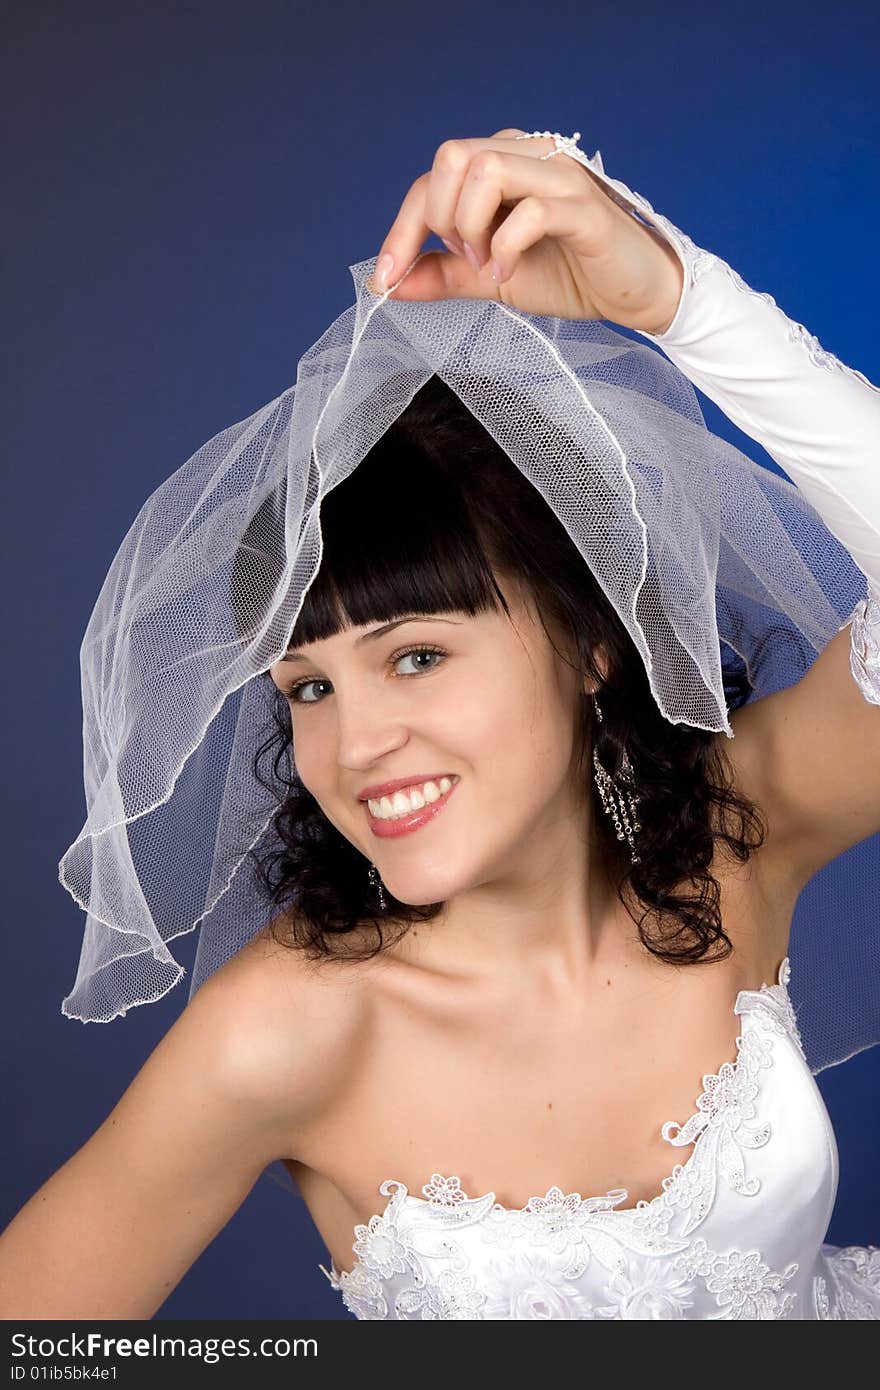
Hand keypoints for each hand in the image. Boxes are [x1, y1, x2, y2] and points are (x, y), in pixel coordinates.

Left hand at [367, 128, 683, 334]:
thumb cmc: (570, 274)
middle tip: (466, 260)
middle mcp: (529, 156)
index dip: (402, 228)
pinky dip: (505, 248)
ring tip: (489, 265)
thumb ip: (443, 273)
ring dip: (471, 226)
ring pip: (486, 169)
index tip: (387, 277)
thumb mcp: (491, 276)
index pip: (434, 177)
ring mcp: (558, 177)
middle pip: (452, 156)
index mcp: (504, 163)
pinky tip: (509, 274)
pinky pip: (528, 212)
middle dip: (440, 219)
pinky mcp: (583, 209)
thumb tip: (387, 283)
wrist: (634, 293)